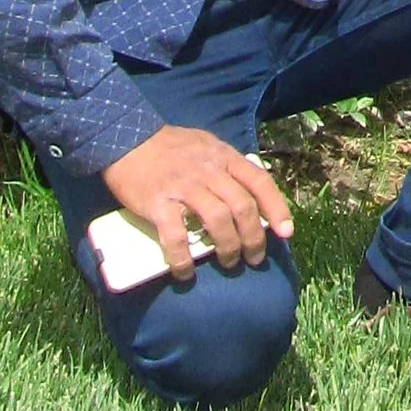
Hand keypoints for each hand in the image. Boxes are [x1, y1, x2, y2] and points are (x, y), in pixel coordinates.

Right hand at [98, 123, 293, 281]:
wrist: (124, 138)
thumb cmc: (168, 146)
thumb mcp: (205, 144)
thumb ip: (225, 165)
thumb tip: (246, 192)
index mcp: (223, 156)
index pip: (259, 181)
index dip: (277, 208)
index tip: (286, 232)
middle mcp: (208, 171)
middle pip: (242, 207)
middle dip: (253, 238)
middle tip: (254, 258)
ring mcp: (183, 187)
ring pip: (218, 221)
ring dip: (228, 248)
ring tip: (229, 263)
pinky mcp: (158, 203)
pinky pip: (176, 237)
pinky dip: (183, 260)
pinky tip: (186, 272)